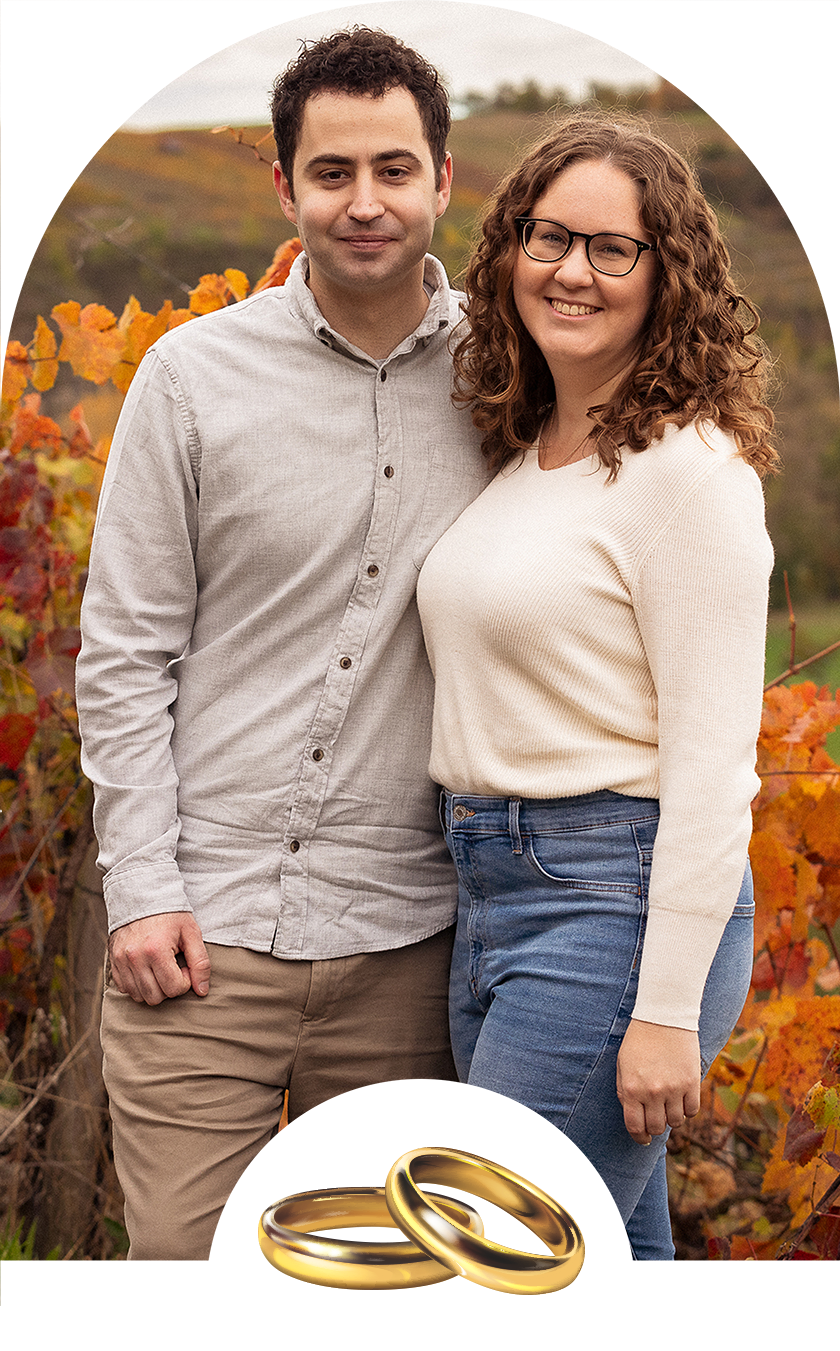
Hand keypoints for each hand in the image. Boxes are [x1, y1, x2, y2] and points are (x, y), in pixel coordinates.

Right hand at [108, 912, 210, 1005]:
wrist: (143, 895)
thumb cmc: (171, 914)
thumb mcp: (192, 933)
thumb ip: (200, 962)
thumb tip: (202, 990)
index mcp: (156, 950)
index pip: (174, 988)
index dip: (185, 981)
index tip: (184, 965)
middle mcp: (134, 958)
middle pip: (155, 997)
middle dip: (169, 987)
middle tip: (173, 967)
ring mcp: (121, 961)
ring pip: (139, 996)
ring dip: (153, 988)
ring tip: (160, 968)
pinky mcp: (112, 962)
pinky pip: (125, 989)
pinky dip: (138, 985)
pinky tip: (147, 969)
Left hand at [616, 1019, 700, 1145]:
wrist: (663, 1017)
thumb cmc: (639, 1040)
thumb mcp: (622, 1065)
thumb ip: (624, 1091)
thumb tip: (633, 1115)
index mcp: (631, 1089)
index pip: (635, 1127)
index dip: (639, 1137)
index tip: (643, 1139)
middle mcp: (652, 1093)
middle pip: (656, 1127)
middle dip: (655, 1127)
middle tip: (656, 1118)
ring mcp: (673, 1089)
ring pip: (676, 1122)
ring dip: (672, 1118)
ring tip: (669, 1105)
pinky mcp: (691, 1083)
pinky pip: (692, 1111)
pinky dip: (687, 1110)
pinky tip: (682, 1100)